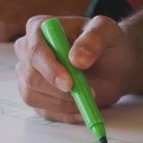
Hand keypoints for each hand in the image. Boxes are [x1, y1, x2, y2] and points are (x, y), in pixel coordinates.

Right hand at [14, 15, 138, 123]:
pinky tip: (82, 110)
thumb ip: (94, 39)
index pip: (35, 50)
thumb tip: (75, 58)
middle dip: (59, 91)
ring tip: (88, 98)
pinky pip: (42, 111)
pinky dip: (64, 115)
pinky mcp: (35, 95)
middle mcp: (27, 50)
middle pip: (30, 76)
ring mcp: (28, 74)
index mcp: (39, 28)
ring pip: (32, 96)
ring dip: (62, 103)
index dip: (49, 69)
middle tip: (89, 93)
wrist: (114, 66)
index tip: (69, 83)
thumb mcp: (108, 32)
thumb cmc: (107, 44)